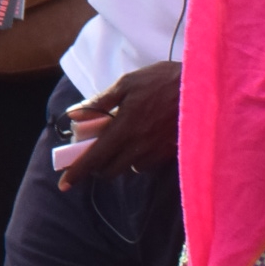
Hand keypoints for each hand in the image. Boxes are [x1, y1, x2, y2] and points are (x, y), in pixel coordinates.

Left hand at [56, 59, 180, 184]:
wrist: (201, 88)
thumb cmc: (160, 81)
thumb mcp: (126, 83)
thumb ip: (100, 102)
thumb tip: (74, 115)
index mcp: (124, 129)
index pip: (95, 158)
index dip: (78, 172)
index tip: (64, 184)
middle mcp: (139, 147)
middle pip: (111, 170)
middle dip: (98, 166)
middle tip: (95, 151)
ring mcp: (156, 152)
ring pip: (130, 168)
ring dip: (119, 161)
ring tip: (119, 142)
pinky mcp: (170, 153)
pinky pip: (148, 164)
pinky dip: (138, 158)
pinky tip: (140, 140)